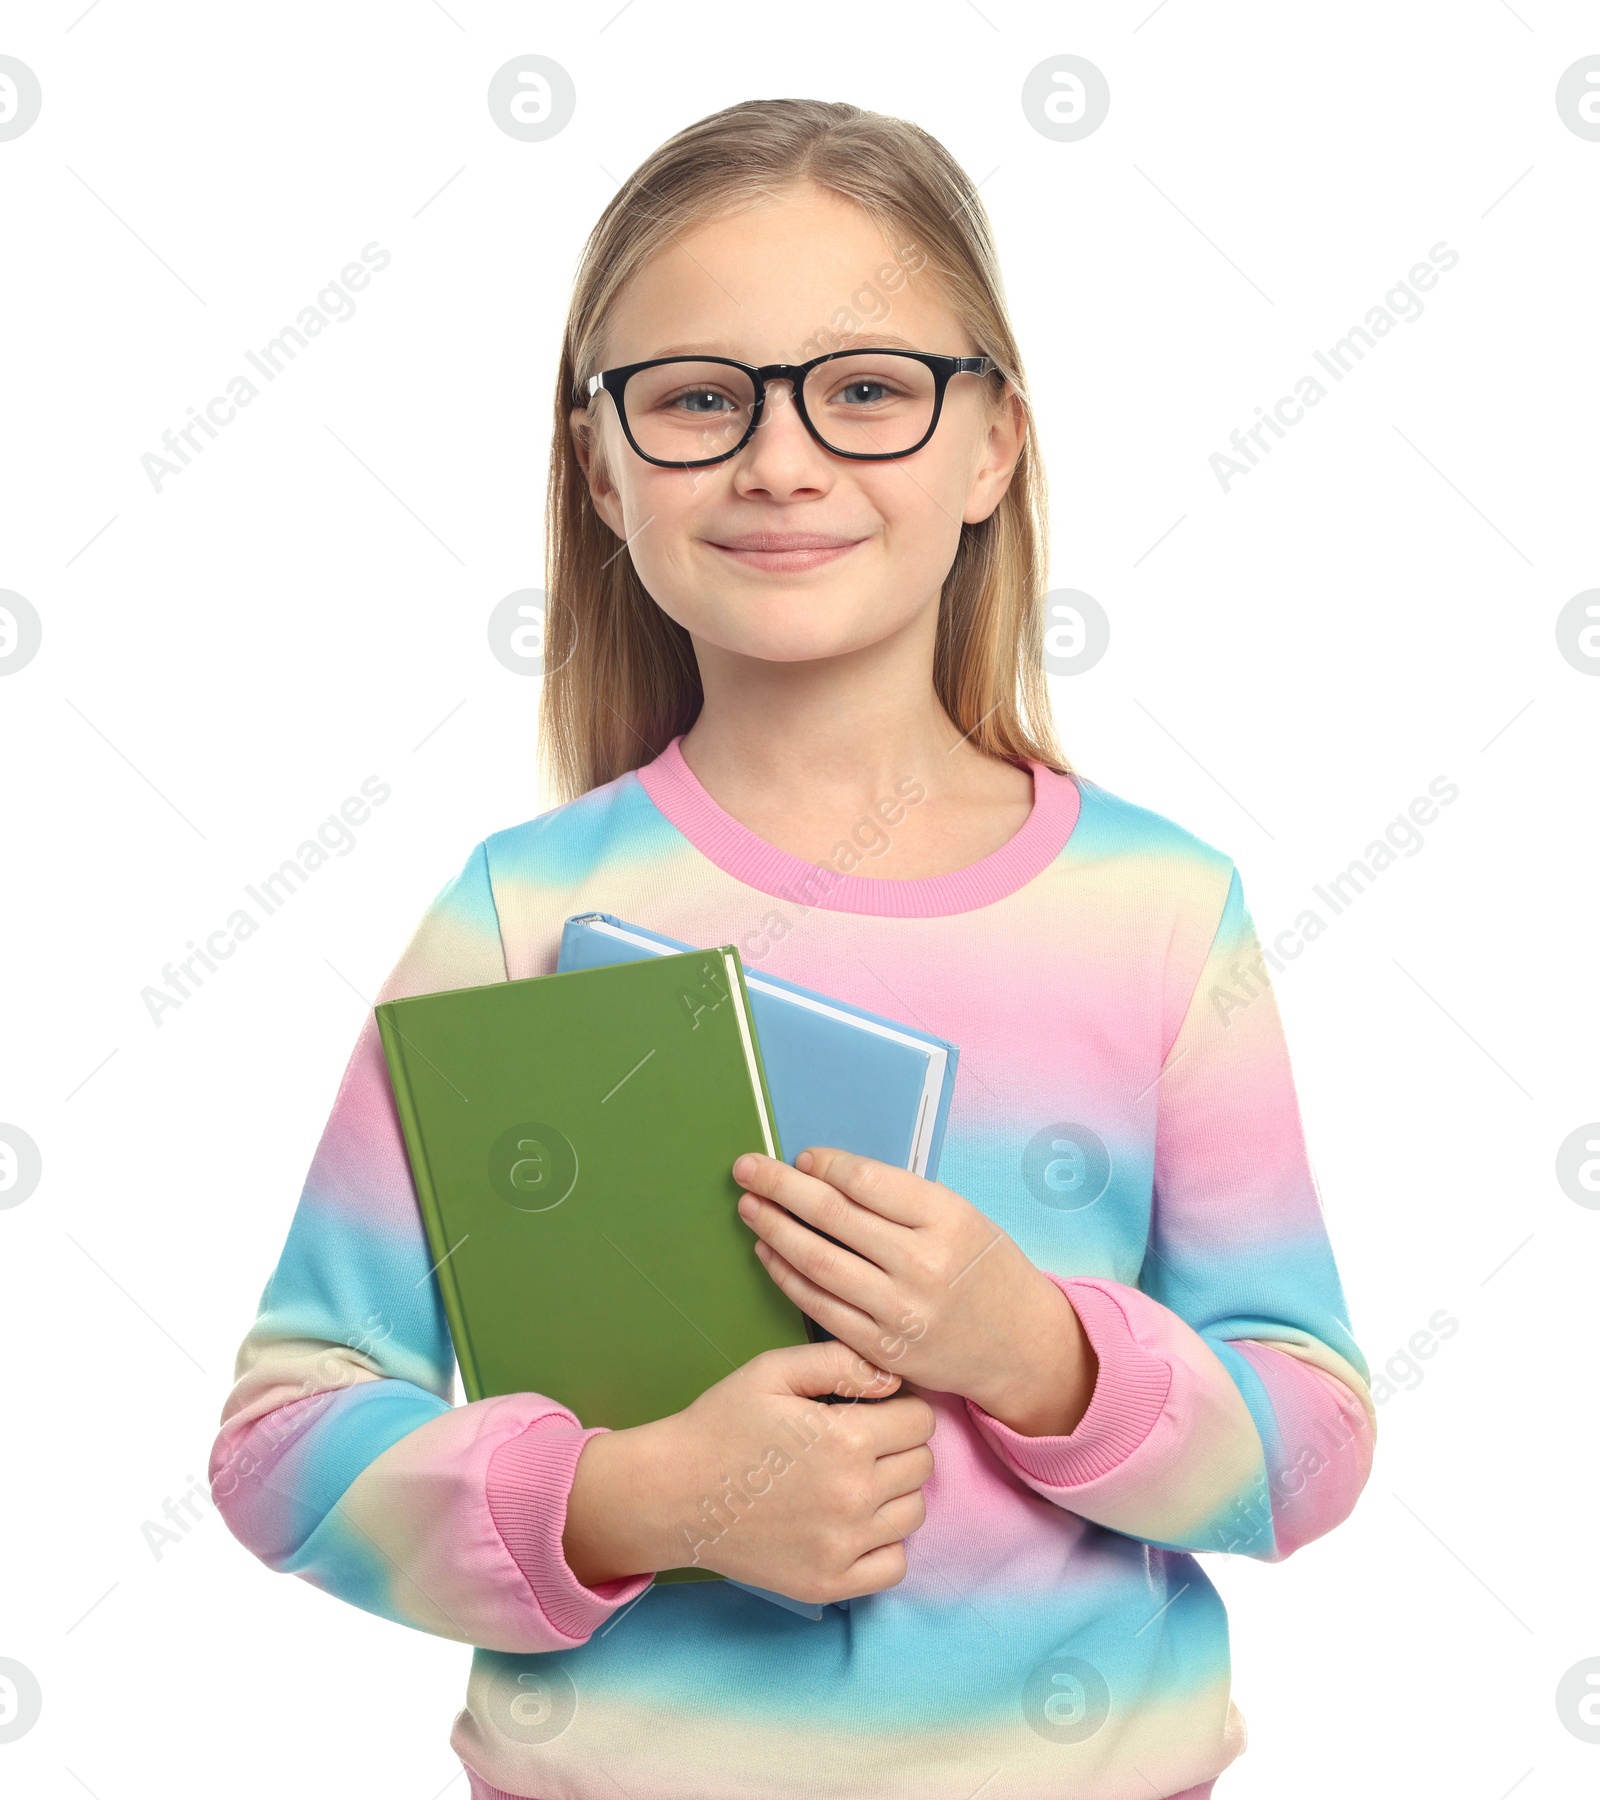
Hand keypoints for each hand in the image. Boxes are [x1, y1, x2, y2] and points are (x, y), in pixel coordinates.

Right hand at [565, 1338, 935, 1603]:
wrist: (672, 1494)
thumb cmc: (722, 1424)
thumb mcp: (772, 1371)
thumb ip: (839, 1362)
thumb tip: (895, 1379)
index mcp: (846, 1438)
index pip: (921, 1421)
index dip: (899, 1408)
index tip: (872, 1411)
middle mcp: (854, 1495)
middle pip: (922, 1466)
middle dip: (899, 1447)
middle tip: (860, 1443)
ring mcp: (843, 1545)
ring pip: (914, 1513)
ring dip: (895, 1493)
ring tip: (855, 1480)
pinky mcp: (830, 1582)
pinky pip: (894, 1565)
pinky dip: (884, 1545)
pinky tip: (853, 1524)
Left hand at [732, 1148, 1097, 1436]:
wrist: (1020, 1345)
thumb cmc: (984, 1269)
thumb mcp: (962, 1217)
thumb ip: (902, 1199)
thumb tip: (827, 1174)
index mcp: (947, 1220)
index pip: (866, 1182)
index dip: (824, 1166)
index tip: (801, 1157)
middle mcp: (922, 1265)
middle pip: (832, 1217)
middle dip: (780, 1187)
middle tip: (747, 1167)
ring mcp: (898, 1312)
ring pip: (816, 1262)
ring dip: (773, 1229)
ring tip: (749, 1205)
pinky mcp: (880, 1348)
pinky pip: (818, 1306)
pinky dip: (786, 1276)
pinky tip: (768, 1252)